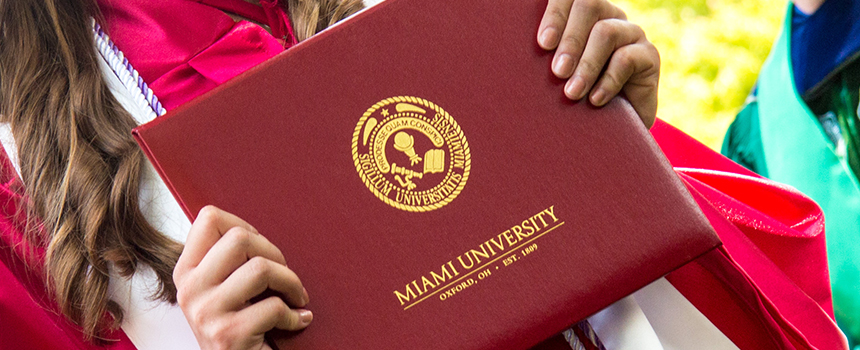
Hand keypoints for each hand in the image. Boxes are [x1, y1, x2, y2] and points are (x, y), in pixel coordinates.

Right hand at [174, 206, 309, 349]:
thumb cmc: (237, 327)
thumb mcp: (220, 290)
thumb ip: (226, 261)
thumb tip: (254, 233)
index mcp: (186, 272)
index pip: (208, 219)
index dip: (244, 226)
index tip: (260, 249)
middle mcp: (190, 289)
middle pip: (240, 238)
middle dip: (275, 253)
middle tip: (283, 276)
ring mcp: (206, 312)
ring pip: (261, 268)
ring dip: (290, 282)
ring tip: (295, 296)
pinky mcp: (228, 334)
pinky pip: (274, 306)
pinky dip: (294, 314)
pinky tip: (295, 321)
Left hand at [538, 0, 659, 126]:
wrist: (611, 130)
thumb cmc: (574, 99)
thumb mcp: (556, 76)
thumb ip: (545, 58)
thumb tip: (514, 55)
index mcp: (582, 15)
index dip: (556, 14)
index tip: (543, 44)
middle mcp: (608, 16)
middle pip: (589, 5)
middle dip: (570, 40)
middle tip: (557, 72)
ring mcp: (631, 33)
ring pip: (606, 32)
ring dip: (586, 65)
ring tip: (572, 92)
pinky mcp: (649, 56)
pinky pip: (626, 59)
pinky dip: (607, 82)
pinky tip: (595, 100)